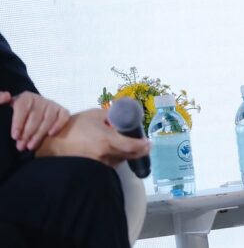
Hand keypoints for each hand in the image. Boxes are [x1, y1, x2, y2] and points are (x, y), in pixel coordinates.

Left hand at [0, 90, 70, 151]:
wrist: (28, 115)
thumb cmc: (15, 115)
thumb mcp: (5, 109)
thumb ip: (0, 102)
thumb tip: (5, 96)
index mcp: (25, 98)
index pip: (22, 108)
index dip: (18, 122)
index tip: (15, 136)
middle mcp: (39, 99)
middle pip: (36, 116)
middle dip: (28, 133)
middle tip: (21, 146)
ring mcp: (52, 105)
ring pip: (49, 118)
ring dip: (40, 134)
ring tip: (31, 146)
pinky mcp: (62, 110)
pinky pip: (64, 116)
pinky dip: (58, 124)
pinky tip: (51, 134)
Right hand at [35, 108, 149, 166]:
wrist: (52, 143)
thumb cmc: (74, 126)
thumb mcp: (95, 115)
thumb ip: (111, 115)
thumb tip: (124, 115)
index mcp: (107, 140)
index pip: (132, 146)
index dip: (143, 146)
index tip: (149, 143)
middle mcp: (105, 155)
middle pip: (128, 156)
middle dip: (138, 150)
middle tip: (143, 144)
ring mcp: (98, 164)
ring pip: (119, 161)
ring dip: (125, 154)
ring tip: (124, 144)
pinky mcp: (92, 169)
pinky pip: (109, 165)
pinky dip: (114, 158)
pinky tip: (111, 151)